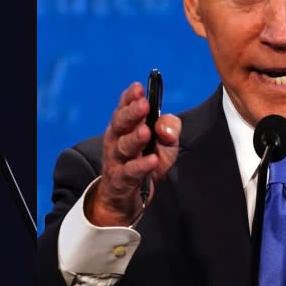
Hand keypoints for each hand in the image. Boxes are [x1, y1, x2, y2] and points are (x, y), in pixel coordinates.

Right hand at [88, 82, 180, 226]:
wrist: (127, 198)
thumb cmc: (146, 162)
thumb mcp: (165, 144)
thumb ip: (169, 129)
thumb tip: (164, 127)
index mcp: (124, 126)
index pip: (124, 107)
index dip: (130, 97)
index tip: (139, 87)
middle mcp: (116, 140)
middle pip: (120, 123)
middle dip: (131, 113)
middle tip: (144, 104)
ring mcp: (116, 160)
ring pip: (123, 147)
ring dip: (134, 138)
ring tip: (146, 131)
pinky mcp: (121, 180)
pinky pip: (131, 172)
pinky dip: (141, 165)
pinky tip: (152, 160)